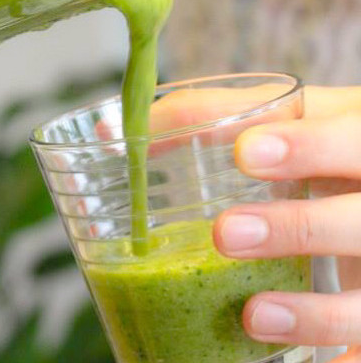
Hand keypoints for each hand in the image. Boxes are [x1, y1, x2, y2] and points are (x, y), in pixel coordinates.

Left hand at [212, 86, 360, 359]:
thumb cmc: (319, 144)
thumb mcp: (285, 118)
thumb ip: (213, 112)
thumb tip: (114, 128)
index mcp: (359, 140)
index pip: (349, 140)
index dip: (307, 148)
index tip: (245, 153)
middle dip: (295, 229)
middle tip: (225, 234)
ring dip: (313, 314)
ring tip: (251, 316)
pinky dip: (337, 360)